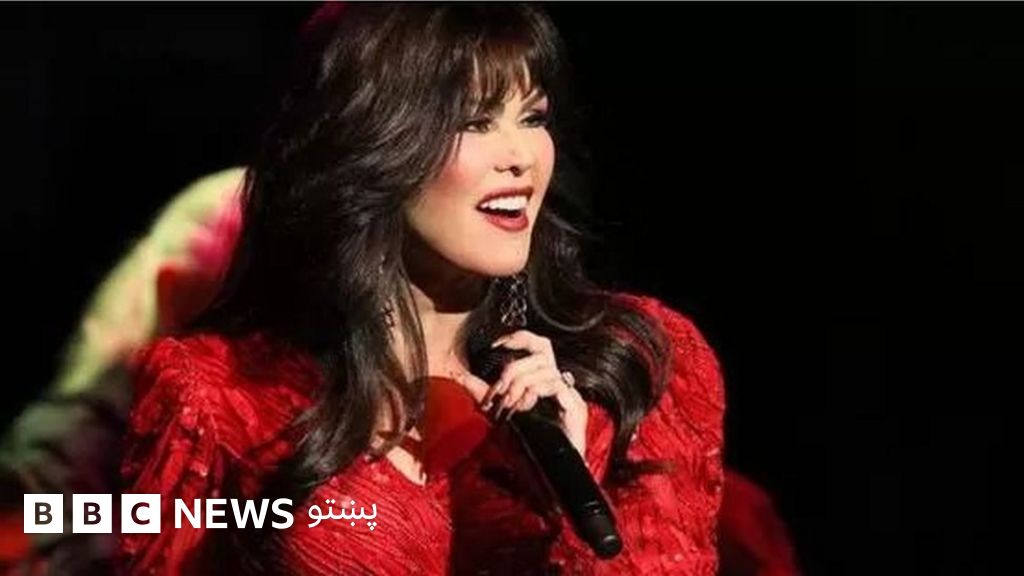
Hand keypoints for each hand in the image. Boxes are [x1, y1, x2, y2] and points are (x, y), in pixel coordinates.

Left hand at [455, 330, 587, 456]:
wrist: (552, 472)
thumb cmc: (530, 444)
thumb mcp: (500, 411)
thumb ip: (484, 393)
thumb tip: (460, 375)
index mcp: (545, 380)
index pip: (537, 345)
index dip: (519, 338)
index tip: (497, 344)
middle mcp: (561, 383)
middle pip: (543, 350)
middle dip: (515, 367)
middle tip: (499, 389)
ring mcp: (570, 395)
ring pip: (545, 369)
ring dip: (520, 385)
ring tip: (508, 405)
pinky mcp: (575, 408)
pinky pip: (555, 386)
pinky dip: (534, 393)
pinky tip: (522, 407)